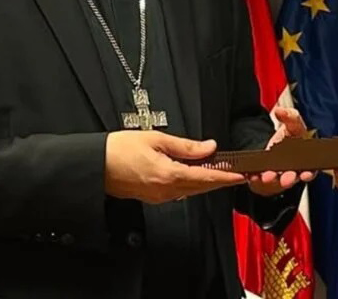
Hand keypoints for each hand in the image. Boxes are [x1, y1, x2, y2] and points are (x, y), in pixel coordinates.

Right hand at [104, 131, 245, 203]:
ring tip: (219, 171)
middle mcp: (166, 190)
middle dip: (220, 181)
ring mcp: (159, 197)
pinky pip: (178, 193)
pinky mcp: (152, 197)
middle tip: (236, 173)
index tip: (241, 176)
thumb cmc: (120, 149)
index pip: (206, 178)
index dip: (226, 177)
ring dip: (206, 182)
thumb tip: (209, 147)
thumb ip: (186, 146)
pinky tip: (194, 175)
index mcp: (169, 175)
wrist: (96, 165)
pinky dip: (190, 184)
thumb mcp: (156, 139)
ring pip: (191, 191)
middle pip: (201, 187)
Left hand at [247, 106, 316, 196]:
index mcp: (305, 161)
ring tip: (267, 177)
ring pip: (276, 181)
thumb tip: (280, 111)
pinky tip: (252, 175)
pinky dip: (256, 179)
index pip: (310, 170)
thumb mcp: (292, 125)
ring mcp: (277, 177)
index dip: (309, 173)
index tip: (306, 174)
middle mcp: (292, 172)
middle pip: (293, 178)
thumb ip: (290, 117)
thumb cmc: (289, 138)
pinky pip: (259, 181)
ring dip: (272, 179)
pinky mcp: (264, 179)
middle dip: (289, 179)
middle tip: (286, 179)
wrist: (274, 148)